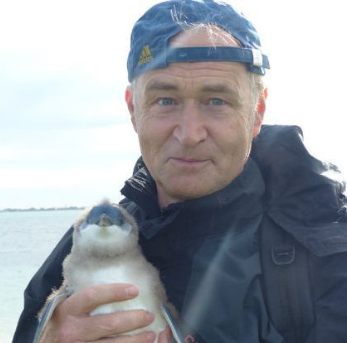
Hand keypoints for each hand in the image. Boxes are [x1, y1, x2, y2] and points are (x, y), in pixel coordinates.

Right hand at [39, 283, 170, 342]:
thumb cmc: (59, 322)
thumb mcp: (66, 306)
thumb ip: (84, 296)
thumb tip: (111, 274)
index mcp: (67, 310)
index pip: (92, 296)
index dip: (114, 292)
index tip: (135, 290)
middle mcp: (72, 331)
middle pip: (108, 324)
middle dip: (133, 320)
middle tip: (149, 315)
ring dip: (135, 341)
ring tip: (151, 334)